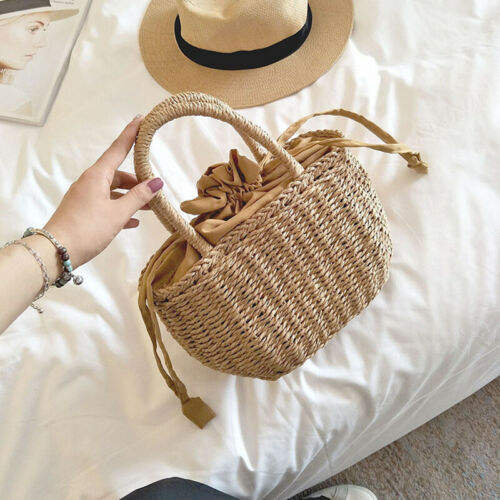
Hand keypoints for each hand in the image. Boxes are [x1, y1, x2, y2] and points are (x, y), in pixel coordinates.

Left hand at [43, 115, 162, 268]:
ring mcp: (86, 197)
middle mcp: (90, 182)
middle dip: (138, 180)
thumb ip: (139, 197)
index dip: (131, 135)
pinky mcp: (84, 211)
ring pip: (114, 191)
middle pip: (118, 174)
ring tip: (150, 207)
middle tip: (156, 189)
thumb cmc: (88, 228)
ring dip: (131, 197)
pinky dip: (120, 209)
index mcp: (97, 176)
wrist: (57, 251)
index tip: (141, 119)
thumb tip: (157, 182)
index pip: (117, 149)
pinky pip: (107, 204)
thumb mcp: (117, 213)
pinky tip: (133, 222)